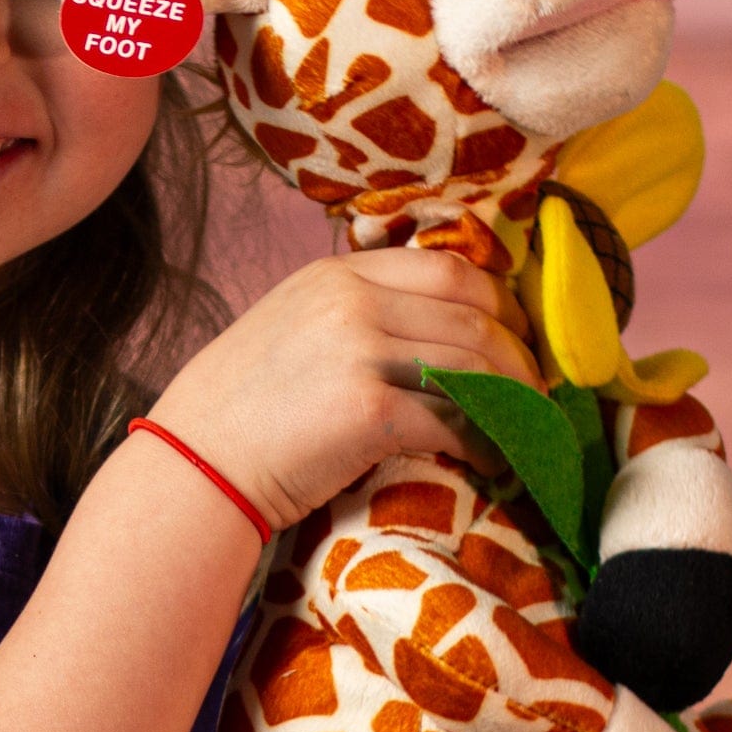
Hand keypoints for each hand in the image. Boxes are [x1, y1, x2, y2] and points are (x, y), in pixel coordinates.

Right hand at [149, 249, 540, 533]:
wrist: (196, 462)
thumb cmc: (242, 408)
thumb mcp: (294, 326)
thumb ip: (357, 312)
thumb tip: (438, 331)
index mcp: (336, 274)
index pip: (449, 268)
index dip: (499, 305)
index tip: (514, 340)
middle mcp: (351, 301)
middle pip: (474, 315)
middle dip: (518, 357)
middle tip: (535, 392)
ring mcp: (359, 352)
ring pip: (475, 365)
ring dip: (513, 401)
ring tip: (522, 428)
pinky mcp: (367, 411)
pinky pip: (456, 419)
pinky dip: (487, 441)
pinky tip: (494, 460)